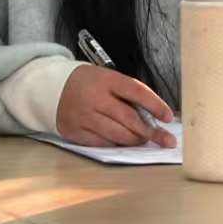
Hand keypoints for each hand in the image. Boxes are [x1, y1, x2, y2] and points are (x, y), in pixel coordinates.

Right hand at [56, 65, 175, 147]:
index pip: (136, 92)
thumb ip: (128, 94)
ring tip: (145, 140)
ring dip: (136, 140)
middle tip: (166, 139)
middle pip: (129, 118)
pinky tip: (124, 143)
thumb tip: (153, 116)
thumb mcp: (108, 79)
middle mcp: (94, 98)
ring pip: (117, 135)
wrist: (53, 88)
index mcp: (106, 80)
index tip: (169, 117)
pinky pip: (102, 144)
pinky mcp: (75, 132)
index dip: (155, 105)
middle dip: (151, 131)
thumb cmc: (89, 84)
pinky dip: (117, 145)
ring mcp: (83, 117)